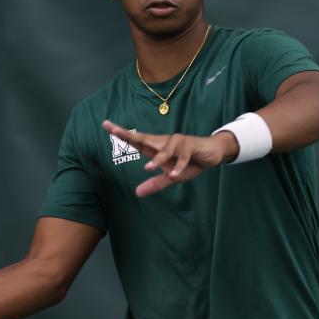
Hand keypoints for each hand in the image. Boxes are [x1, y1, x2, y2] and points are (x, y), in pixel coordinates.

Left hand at [102, 120, 238, 196]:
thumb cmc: (191, 162)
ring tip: (149, 168)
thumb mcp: (171, 176)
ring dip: (157, 159)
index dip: (122, 133)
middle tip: (113, 130)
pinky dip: (179, 166)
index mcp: (157, 148)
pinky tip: (174, 174)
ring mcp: (177, 143)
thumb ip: (155, 184)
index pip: (136, 140)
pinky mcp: (190, 146)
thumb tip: (137, 193)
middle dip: (128, 134)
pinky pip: (183, 157)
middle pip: (144, 138)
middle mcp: (164, 142)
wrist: (213, 153)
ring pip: (164, 150)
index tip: (106, 125)